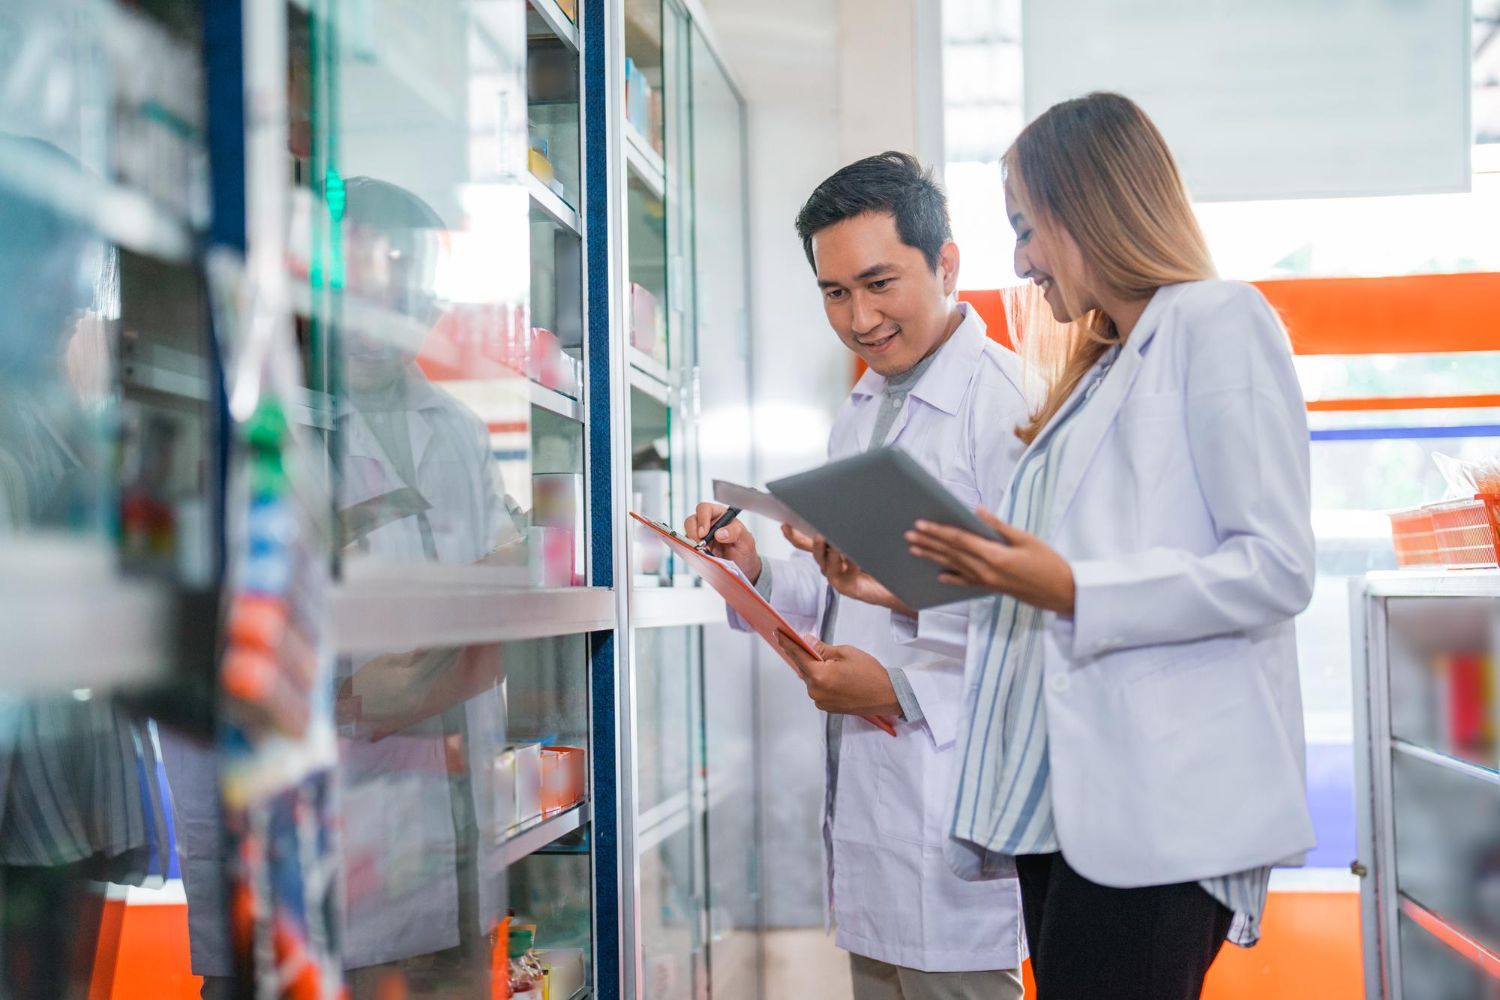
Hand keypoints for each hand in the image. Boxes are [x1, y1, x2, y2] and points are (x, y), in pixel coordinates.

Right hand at [684, 502, 761, 581]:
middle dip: (694, 532)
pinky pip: (687, 545)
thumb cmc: (744, 549)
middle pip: (692, 520)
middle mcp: (708, 523)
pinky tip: (700, 555)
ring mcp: (700, 535)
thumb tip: (719, 533)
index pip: (705, 509)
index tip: (704, 533)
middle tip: (701, 545)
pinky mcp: (696, 546)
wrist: (742, 566)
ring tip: (703, 552)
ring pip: (687, 533)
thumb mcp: (746, 540)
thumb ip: (735, 532)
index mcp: (720, 515)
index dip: (702, 519)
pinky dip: (691, 550)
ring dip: (692, 542)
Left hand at [774, 632, 901, 715]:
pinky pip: (819, 690)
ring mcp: (821, 702)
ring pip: (811, 680)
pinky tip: (838, 678)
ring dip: (817, 671)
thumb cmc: (869, 672)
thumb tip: (806, 641)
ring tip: (837, 667)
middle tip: (822, 650)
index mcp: (819, 676)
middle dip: (809, 658)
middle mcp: (816, 691)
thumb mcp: (845, 653)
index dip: (787, 643)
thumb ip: (822, 648)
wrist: (887, 695)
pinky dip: (823, 682)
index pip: (797, 655)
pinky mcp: (827, 708)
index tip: (778, 634)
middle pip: (804, 669)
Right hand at [781, 526, 915, 614]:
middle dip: (815, 542)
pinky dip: (851, 563)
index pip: (805, 542)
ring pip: (826, 563)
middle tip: (819, 534)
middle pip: (815, 552)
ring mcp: (836, 577)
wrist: (893, 586)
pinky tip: (857, 557)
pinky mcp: (847, 587)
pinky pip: (845, 573)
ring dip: (831, 553)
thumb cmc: (878, 564)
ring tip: (837, 545)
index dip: (794, 534)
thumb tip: (841, 508)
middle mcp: (829, 565)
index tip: (785, 525)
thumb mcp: (861, 542)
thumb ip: (849, 531)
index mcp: (828, 553)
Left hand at [906, 507, 1076, 613]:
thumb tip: (977, 511)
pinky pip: (967, 582)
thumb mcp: (1026, 539)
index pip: (959, 540)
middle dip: (929, 543)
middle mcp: (986, 571)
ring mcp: (987, 582)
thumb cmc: (1048, 562)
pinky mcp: (991, 588)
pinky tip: (939, 575)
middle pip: (951, 553)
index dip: (938, 531)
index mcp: (995, 555)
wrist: (1062, 592)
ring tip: (914, 550)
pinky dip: (952, 578)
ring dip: (933, 558)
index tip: (920, 524)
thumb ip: (999, 526)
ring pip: (954, 567)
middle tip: (908, 535)